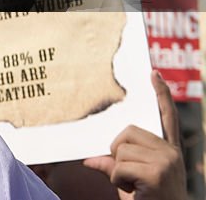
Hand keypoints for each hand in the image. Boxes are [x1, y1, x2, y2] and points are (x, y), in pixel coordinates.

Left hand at [83, 71, 184, 198]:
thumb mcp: (129, 180)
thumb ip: (114, 164)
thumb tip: (89, 159)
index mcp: (169, 150)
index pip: (166, 117)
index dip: (161, 95)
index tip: (154, 74)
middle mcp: (171, 153)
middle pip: (127, 132)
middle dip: (118, 152)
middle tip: (129, 175)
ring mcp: (166, 162)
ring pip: (120, 150)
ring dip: (117, 170)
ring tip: (133, 186)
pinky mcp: (157, 173)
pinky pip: (118, 167)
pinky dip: (117, 180)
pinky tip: (133, 191)